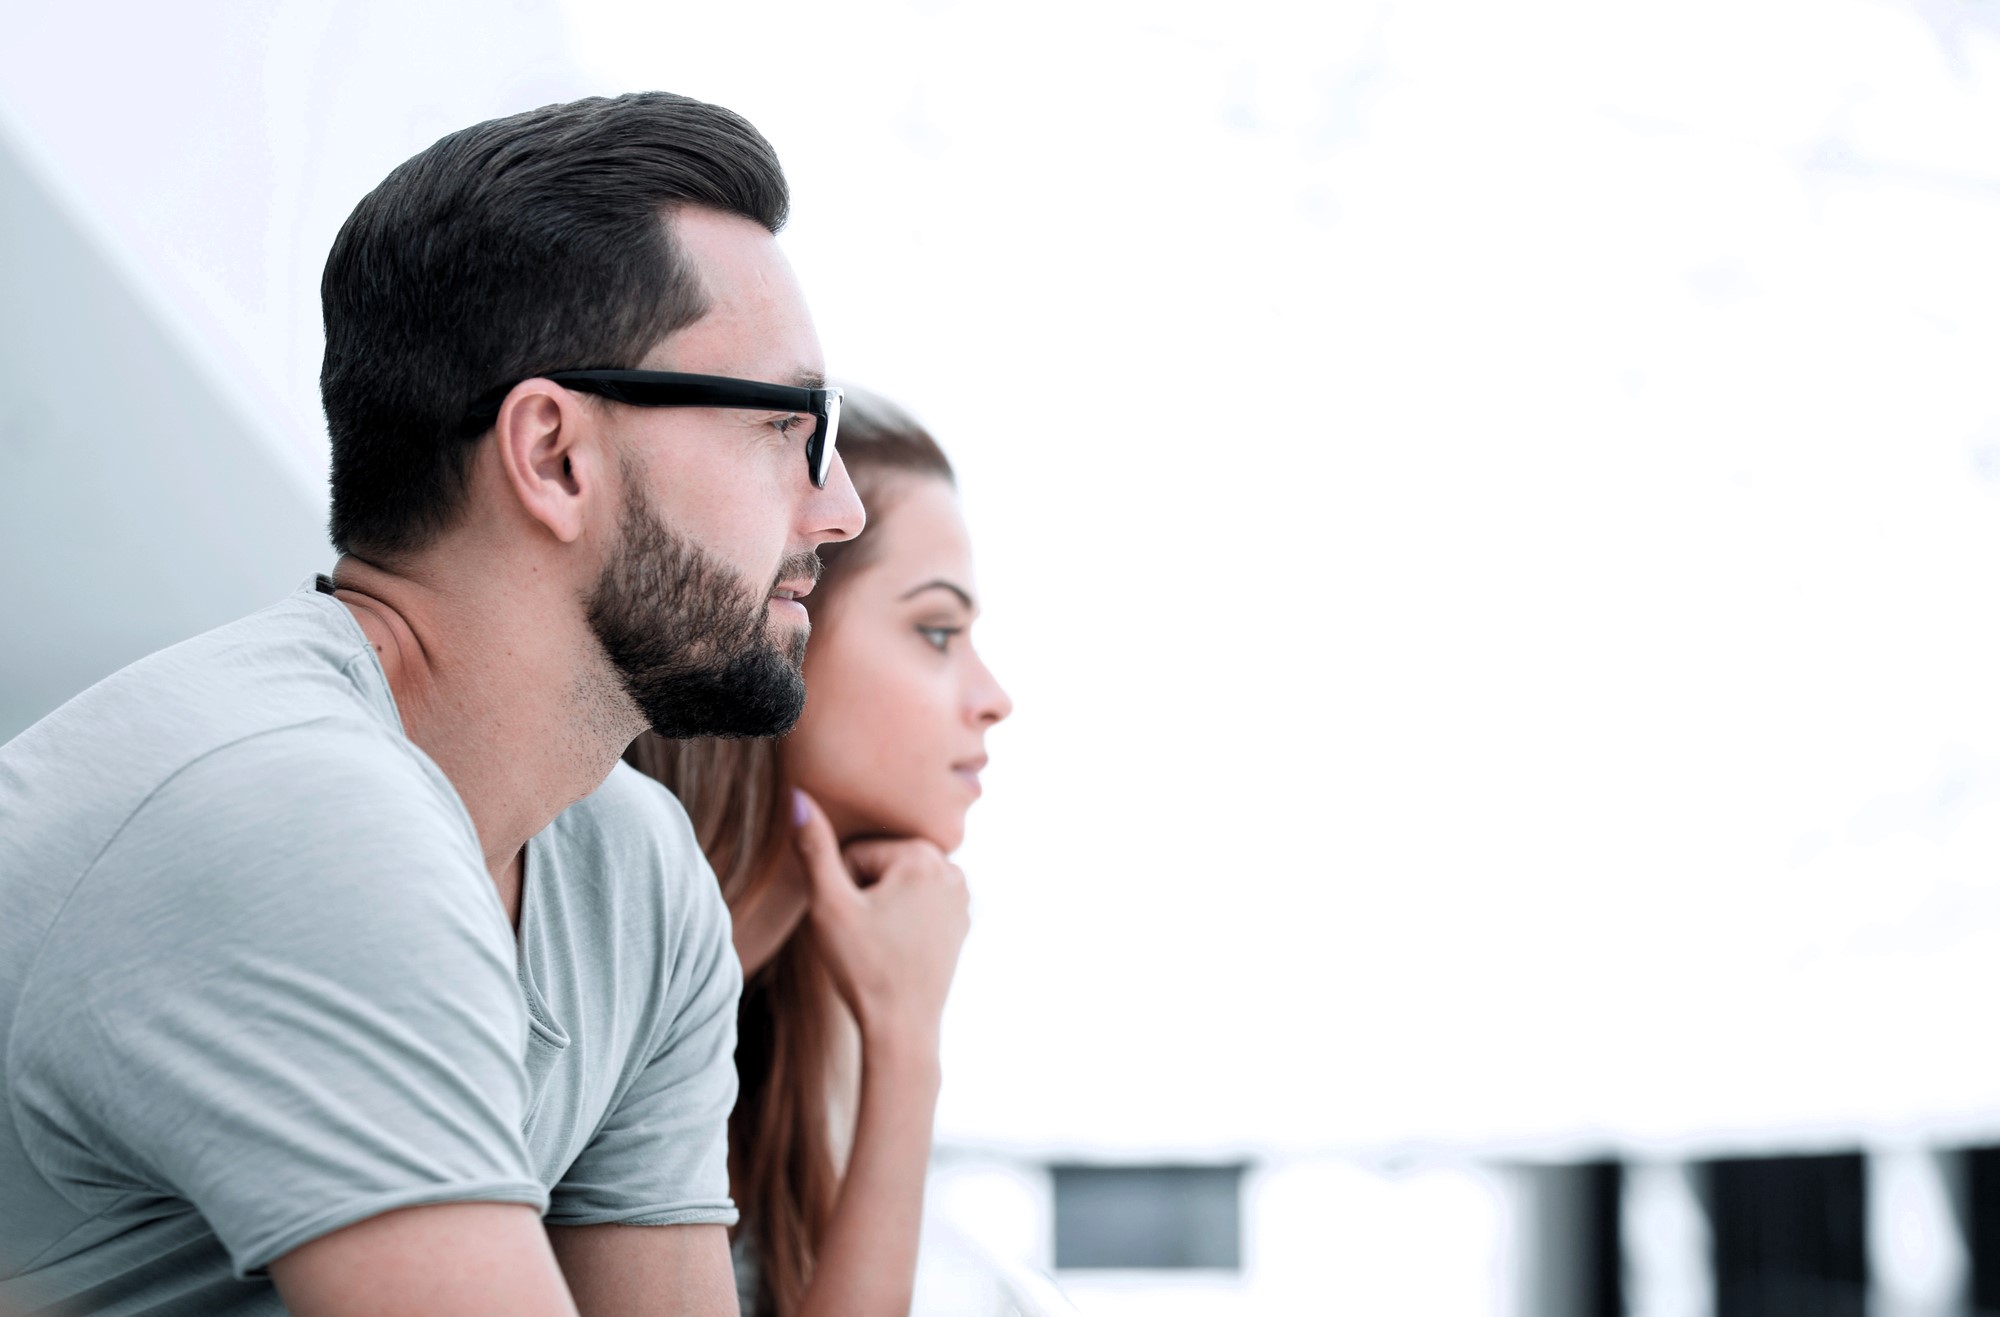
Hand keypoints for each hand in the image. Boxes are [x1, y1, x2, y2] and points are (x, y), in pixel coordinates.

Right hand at [791, 789, 969, 1046]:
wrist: (902, 1027)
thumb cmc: (863, 968)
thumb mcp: (829, 905)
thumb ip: (813, 848)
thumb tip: (798, 795)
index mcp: (922, 856)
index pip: (857, 853)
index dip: (842, 887)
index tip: (853, 921)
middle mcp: (952, 869)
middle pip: (882, 864)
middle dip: (865, 893)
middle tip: (867, 935)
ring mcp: (962, 896)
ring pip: (899, 883)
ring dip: (882, 905)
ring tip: (882, 942)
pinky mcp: (963, 920)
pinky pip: (918, 903)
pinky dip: (903, 919)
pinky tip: (899, 948)